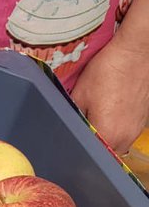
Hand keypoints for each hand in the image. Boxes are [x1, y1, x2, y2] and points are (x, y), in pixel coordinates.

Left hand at [71, 37, 148, 155]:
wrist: (134, 52)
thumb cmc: (107, 71)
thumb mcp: (79, 95)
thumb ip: (73, 118)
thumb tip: (67, 129)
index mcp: (109, 134)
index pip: (90, 155)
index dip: (78, 150)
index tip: (68, 145)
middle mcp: (126, 136)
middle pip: (105, 153)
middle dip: (92, 147)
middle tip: (78, 135)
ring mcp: (137, 128)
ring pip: (118, 143)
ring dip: (106, 138)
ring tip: (93, 124)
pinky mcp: (143, 117)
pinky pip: (127, 131)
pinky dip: (116, 128)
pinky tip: (108, 115)